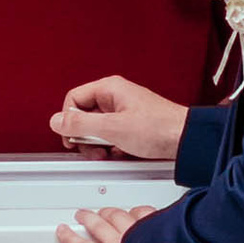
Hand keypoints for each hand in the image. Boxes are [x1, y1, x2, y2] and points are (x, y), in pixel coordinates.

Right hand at [52, 73, 188, 166]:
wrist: (187, 140)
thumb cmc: (159, 128)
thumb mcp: (112, 128)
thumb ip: (81, 125)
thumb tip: (56, 122)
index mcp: (109, 89)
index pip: (73, 100)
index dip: (69, 121)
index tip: (72, 138)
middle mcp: (116, 97)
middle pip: (84, 116)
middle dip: (86, 137)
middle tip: (94, 149)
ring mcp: (124, 111)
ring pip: (98, 129)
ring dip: (100, 145)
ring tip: (110, 152)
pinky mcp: (132, 126)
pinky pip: (112, 136)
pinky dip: (113, 148)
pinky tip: (122, 153)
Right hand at [58, 204, 153, 242]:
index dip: (70, 238)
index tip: (63, 231)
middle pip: (96, 226)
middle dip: (87, 218)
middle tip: (81, 215)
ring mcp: (134, 229)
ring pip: (115, 215)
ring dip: (107, 211)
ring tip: (104, 210)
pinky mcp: (151, 219)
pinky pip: (140, 211)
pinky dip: (136, 210)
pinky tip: (135, 210)